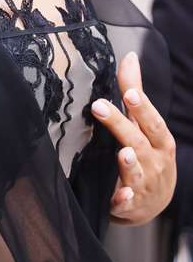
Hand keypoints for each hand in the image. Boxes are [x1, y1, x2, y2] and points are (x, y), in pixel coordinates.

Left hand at [91, 51, 175, 224]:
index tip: (129, 92)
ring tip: (123, 153)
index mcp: (161, 143)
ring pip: (135, 174)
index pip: (153, 123)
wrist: (153, 203)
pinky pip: (127, 203)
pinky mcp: (130, 205)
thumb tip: (131, 57)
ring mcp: (144, 186)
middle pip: (138, 142)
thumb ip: (135, 92)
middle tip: (99, 106)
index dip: (143, 108)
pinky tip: (120, 196)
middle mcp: (155, 164)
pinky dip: (124, 200)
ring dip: (129, 164)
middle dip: (120, 125)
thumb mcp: (145, 125)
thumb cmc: (148, 155)